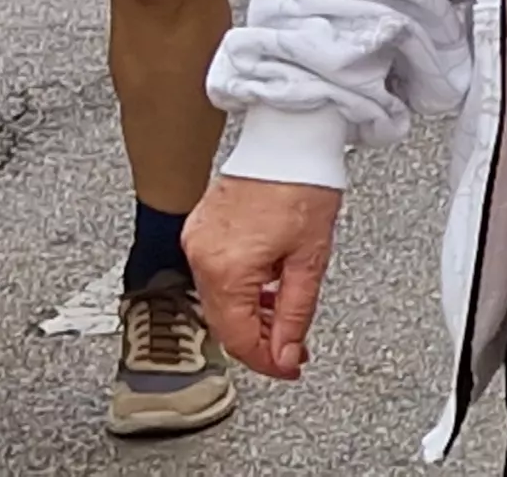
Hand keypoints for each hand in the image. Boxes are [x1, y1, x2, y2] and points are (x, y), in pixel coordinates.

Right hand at [185, 175, 345, 380]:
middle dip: (260, 340)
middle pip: (224, 321)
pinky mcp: (201, 228)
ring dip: (252, 315)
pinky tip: (268, 290)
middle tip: (292, 349)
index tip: (289, 368)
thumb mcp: (310, 259)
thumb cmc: (304, 186)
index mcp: (227, 268)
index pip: (238, 336)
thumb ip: (296, 313)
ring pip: (220, 300)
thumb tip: (286, 354)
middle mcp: (201, 256)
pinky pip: (216, 274)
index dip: (265, 360)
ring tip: (286, 318)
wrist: (289, 139)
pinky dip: (242, 289)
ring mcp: (196, 240)